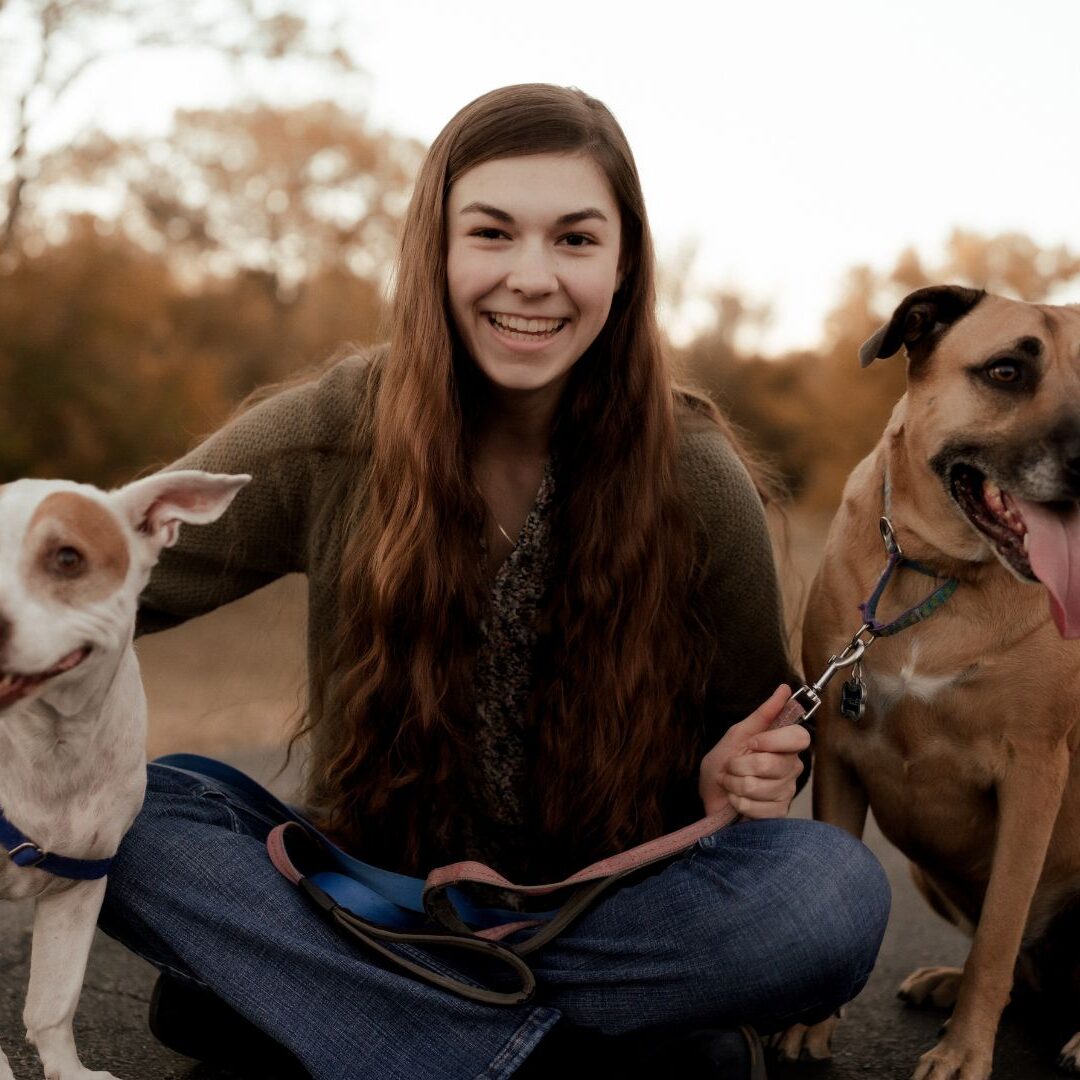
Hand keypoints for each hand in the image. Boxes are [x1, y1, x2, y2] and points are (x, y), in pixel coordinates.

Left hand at [698, 684, 809, 819]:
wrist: (711, 793)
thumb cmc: (724, 763)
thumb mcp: (737, 734)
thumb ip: (763, 714)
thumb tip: (785, 689)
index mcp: (784, 746)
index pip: (799, 738)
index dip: (773, 741)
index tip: (752, 743)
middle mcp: (790, 768)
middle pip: (771, 764)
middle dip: (739, 765)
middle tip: (732, 767)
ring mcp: (786, 792)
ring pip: (758, 787)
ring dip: (734, 785)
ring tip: (732, 783)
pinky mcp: (777, 814)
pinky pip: (757, 808)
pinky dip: (738, 802)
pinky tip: (737, 800)